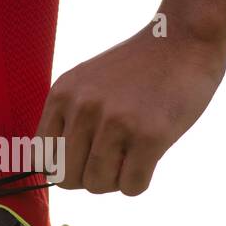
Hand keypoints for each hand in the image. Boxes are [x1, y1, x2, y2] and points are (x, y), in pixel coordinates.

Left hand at [37, 24, 225, 195]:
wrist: (185, 38)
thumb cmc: (138, 69)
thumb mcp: (87, 82)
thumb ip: (67, 118)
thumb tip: (53, 172)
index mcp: (62, 94)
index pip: (41, 159)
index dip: (63, 167)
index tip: (86, 157)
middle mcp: (83, 107)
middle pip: (66, 179)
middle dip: (90, 178)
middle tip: (113, 159)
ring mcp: (116, 121)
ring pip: (97, 185)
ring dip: (116, 180)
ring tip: (132, 154)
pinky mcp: (150, 135)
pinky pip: (131, 187)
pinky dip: (139, 182)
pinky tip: (149, 157)